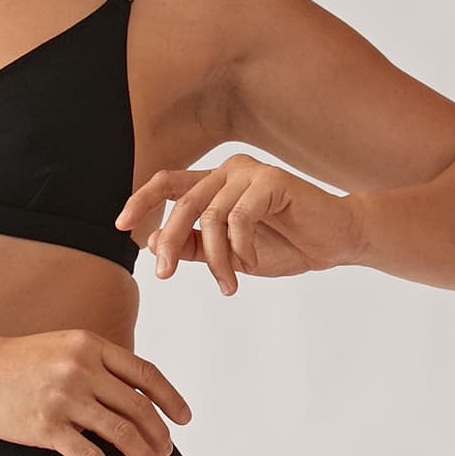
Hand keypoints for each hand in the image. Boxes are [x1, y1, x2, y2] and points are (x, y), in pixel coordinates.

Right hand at [0, 326, 191, 455]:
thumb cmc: (20, 361)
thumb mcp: (65, 347)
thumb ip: (100, 364)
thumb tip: (137, 394)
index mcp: (90, 346)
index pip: (145, 373)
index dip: (170, 398)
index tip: (184, 419)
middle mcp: (80, 369)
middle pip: (137, 407)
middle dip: (158, 434)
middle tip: (165, 452)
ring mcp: (64, 399)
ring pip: (120, 432)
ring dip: (142, 455)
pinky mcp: (46, 427)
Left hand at [116, 154, 362, 293]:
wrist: (335, 242)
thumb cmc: (285, 245)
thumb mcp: (230, 254)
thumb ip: (196, 247)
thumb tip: (156, 243)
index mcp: (215, 183)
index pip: (168, 184)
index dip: (141, 201)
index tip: (120, 226)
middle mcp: (228, 170)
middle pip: (183, 203)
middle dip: (170, 243)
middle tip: (164, 276)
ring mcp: (250, 171)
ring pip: (211, 217)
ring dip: (217, 259)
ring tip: (229, 285)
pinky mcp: (272, 180)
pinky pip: (239, 218)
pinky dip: (241, 248)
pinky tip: (253, 263)